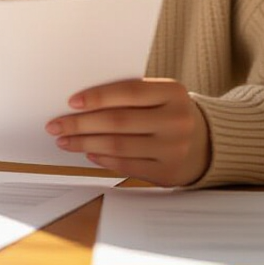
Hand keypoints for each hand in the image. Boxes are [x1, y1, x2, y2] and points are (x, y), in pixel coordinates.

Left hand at [45, 78, 210, 186]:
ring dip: (85, 143)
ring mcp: (174, 148)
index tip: (71, 102)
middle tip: (56, 125)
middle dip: (81, 123)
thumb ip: (129, 96)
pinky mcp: (167, 172)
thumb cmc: (170, 113)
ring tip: (65, 140)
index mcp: (173, 92)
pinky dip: (103, 159)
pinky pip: (126, 165)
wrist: (207, 142)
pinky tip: (88, 152)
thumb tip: (80, 104)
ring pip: (118, 146)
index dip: (97, 97)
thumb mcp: (160, 96)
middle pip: (118, 121)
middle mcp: (177, 120)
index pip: (128, 91)